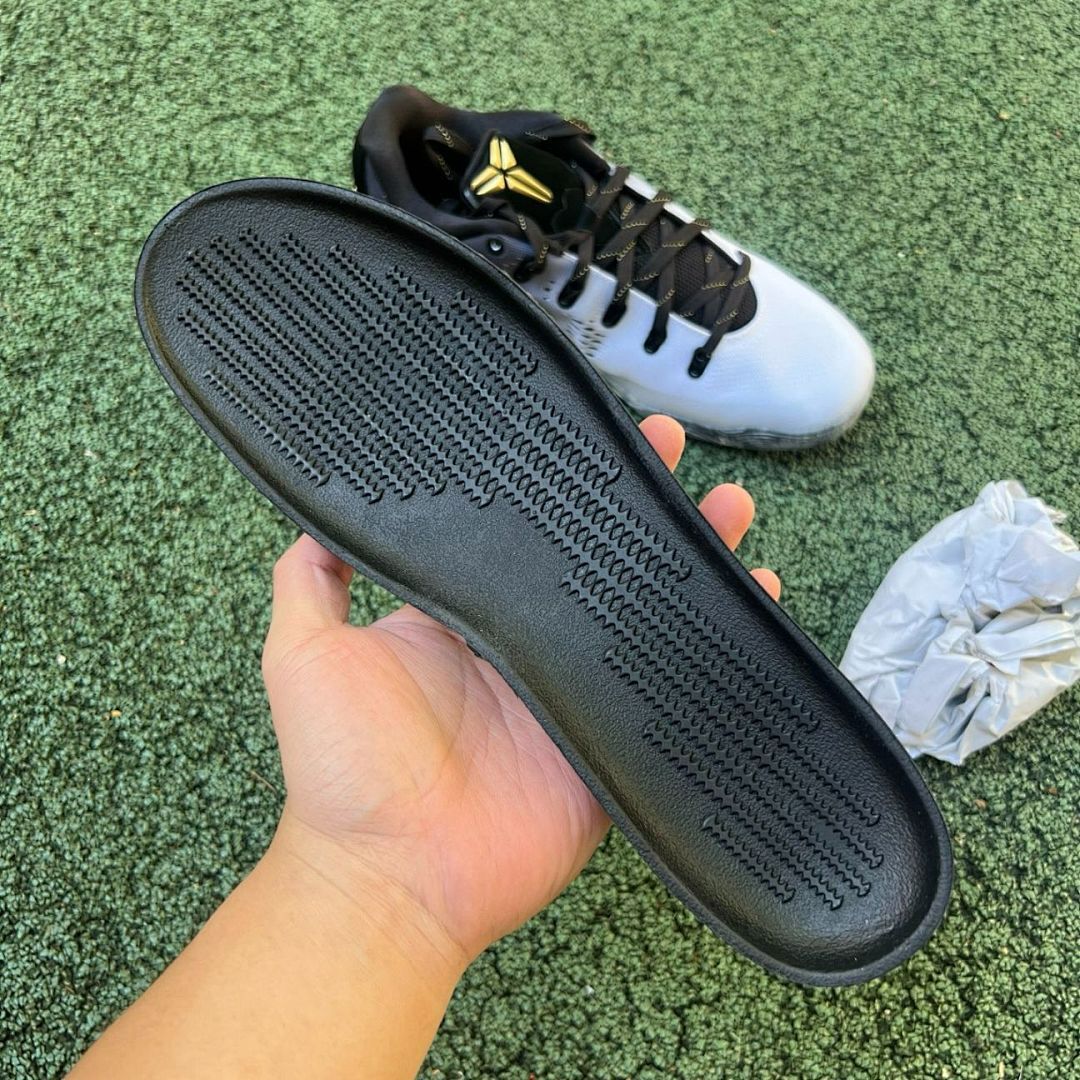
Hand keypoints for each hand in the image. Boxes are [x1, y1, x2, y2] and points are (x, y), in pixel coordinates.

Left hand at [262, 415, 781, 964]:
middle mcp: (524, 651)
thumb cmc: (340, 773)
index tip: (583, 437)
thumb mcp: (302, 656)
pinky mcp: (609, 746)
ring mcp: (572, 697)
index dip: (556, 489)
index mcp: (465, 621)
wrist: (390, 879)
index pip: (521, 537)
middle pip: (595, 563)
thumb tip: (314, 512)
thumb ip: (310, 581)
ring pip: (645, 614)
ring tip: (728, 510)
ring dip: (689, 559)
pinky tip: (755, 600)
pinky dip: (717, 646)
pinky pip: (669, 690)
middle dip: (636, 505)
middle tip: (666, 448)